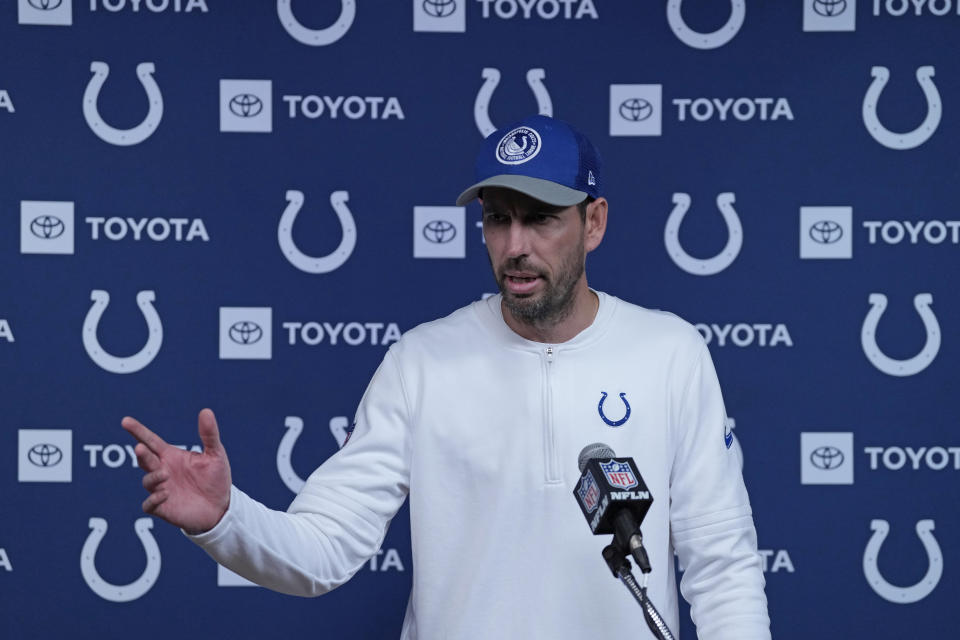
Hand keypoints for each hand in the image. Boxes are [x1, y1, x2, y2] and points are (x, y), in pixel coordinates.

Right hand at [122, 409, 231, 534]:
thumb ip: (209, 435)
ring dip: (153, 477)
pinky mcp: (163, 508)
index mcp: (172, 456)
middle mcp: (163, 471)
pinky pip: (149, 505)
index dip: (138, 431)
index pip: (151, 441)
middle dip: (141, 454)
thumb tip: (206, 411)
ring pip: (147, 481)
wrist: (222, 507)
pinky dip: (153, 499)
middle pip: (145, 459)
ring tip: (165, 474)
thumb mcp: (216, 454)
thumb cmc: (216, 479)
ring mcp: (161, 489)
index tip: (125, 421)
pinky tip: (164, 493)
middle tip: (141, 448)